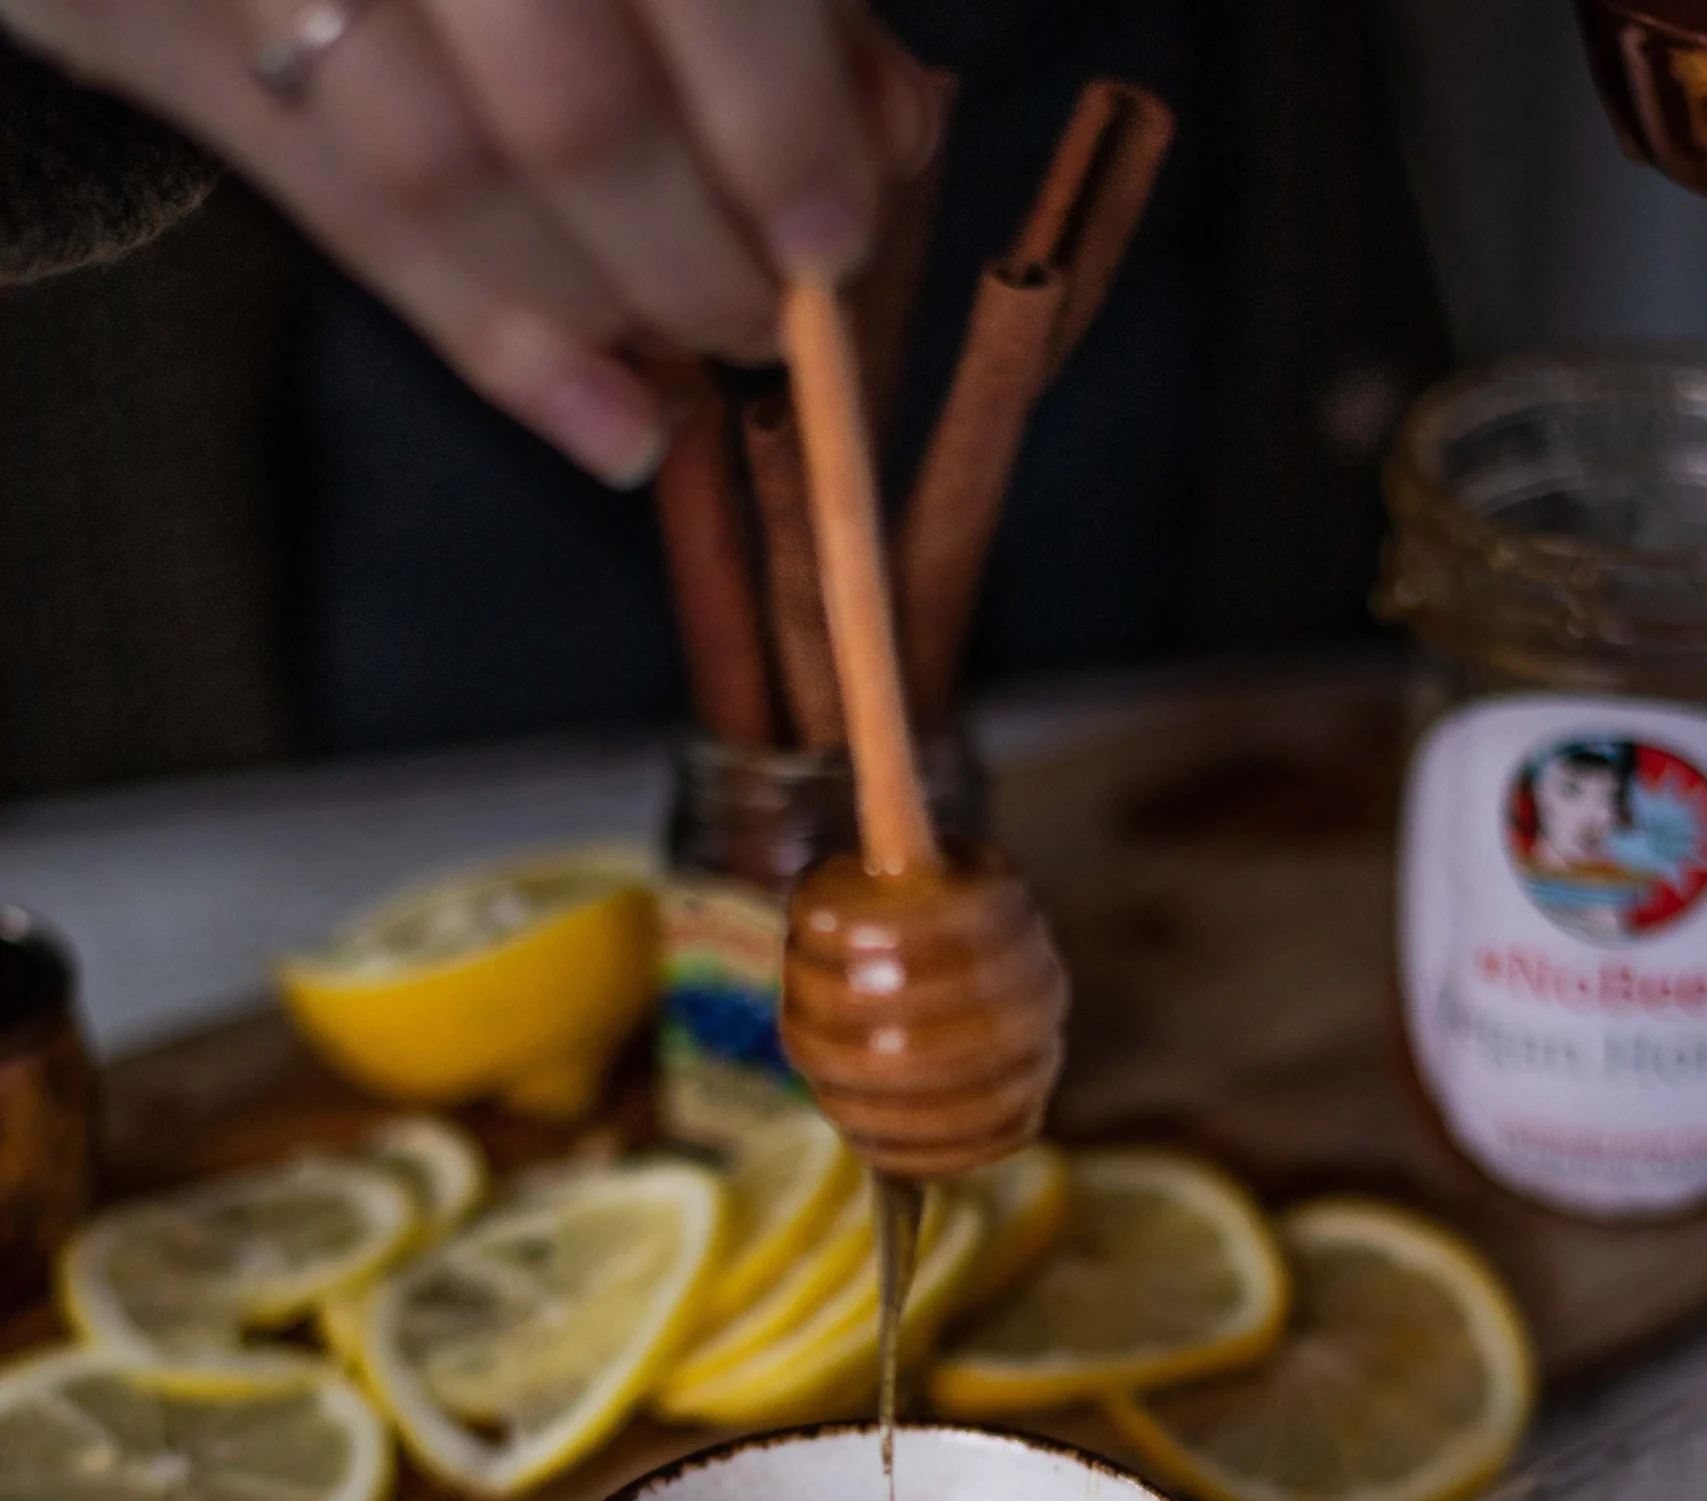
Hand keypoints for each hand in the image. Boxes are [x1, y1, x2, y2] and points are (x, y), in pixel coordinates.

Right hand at [0, 0, 938, 482]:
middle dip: (695, 249)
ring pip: (442, 177)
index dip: (777, 119)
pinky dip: (492, 337)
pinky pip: (340, 214)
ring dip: (597, 306)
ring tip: (685, 359)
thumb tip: (887, 126)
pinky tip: (606, 426)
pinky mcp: (137, 19)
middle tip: (767, 316)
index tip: (839, 230)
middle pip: (564, 101)